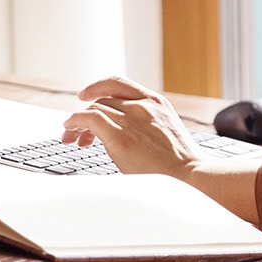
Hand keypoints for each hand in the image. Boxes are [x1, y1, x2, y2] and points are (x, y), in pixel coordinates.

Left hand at [62, 77, 199, 177]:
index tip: (85, 95)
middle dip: (86, 113)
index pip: (118, 83)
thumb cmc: (179, 164)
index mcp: (156, 102)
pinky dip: (74, 122)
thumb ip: (146, 124)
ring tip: (71, 137)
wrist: (191, 177)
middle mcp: (142, 106)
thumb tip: (123, 130)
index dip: (97, 87)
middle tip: (76, 131)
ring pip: (93, 110)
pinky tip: (70, 131)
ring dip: (77, 122)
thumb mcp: (166, 132)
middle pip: (102, 101)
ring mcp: (131, 120)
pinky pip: (89, 119)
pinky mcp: (120, 137)